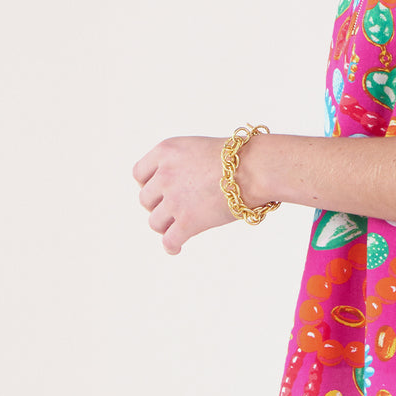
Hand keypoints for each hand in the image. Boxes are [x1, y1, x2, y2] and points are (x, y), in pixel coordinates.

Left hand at [133, 136, 234, 254]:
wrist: (256, 168)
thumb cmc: (237, 158)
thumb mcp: (198, 148)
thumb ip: (178, 164)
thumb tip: (169, 190)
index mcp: (166, 151)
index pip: (139, 173)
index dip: (148, 184)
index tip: (159, 191)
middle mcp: (165, 175)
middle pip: (146, 199)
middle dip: (158, 205)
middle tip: (174, 208)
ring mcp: (175, 199)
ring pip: (155, 221)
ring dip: (165, 225)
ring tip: (177, 226)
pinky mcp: (187, 221)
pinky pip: (169, 240)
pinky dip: (171, 246)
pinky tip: (177, 247)